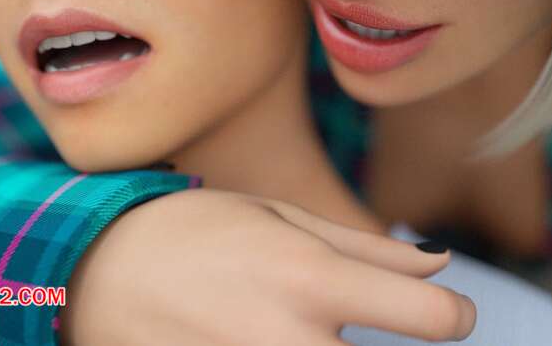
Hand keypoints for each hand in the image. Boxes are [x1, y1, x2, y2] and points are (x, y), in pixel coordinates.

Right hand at [58, 189, 475, 344]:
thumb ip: (371, 251)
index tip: (450, 316)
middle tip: (353, 324)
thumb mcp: (284, 218)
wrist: (94, 269)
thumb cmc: (198, 231)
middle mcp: (291, 341)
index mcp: (312, 280)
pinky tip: (271, 337)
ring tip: (309, 328)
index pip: (433, 317)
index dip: (456, 317)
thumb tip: (443, 267)